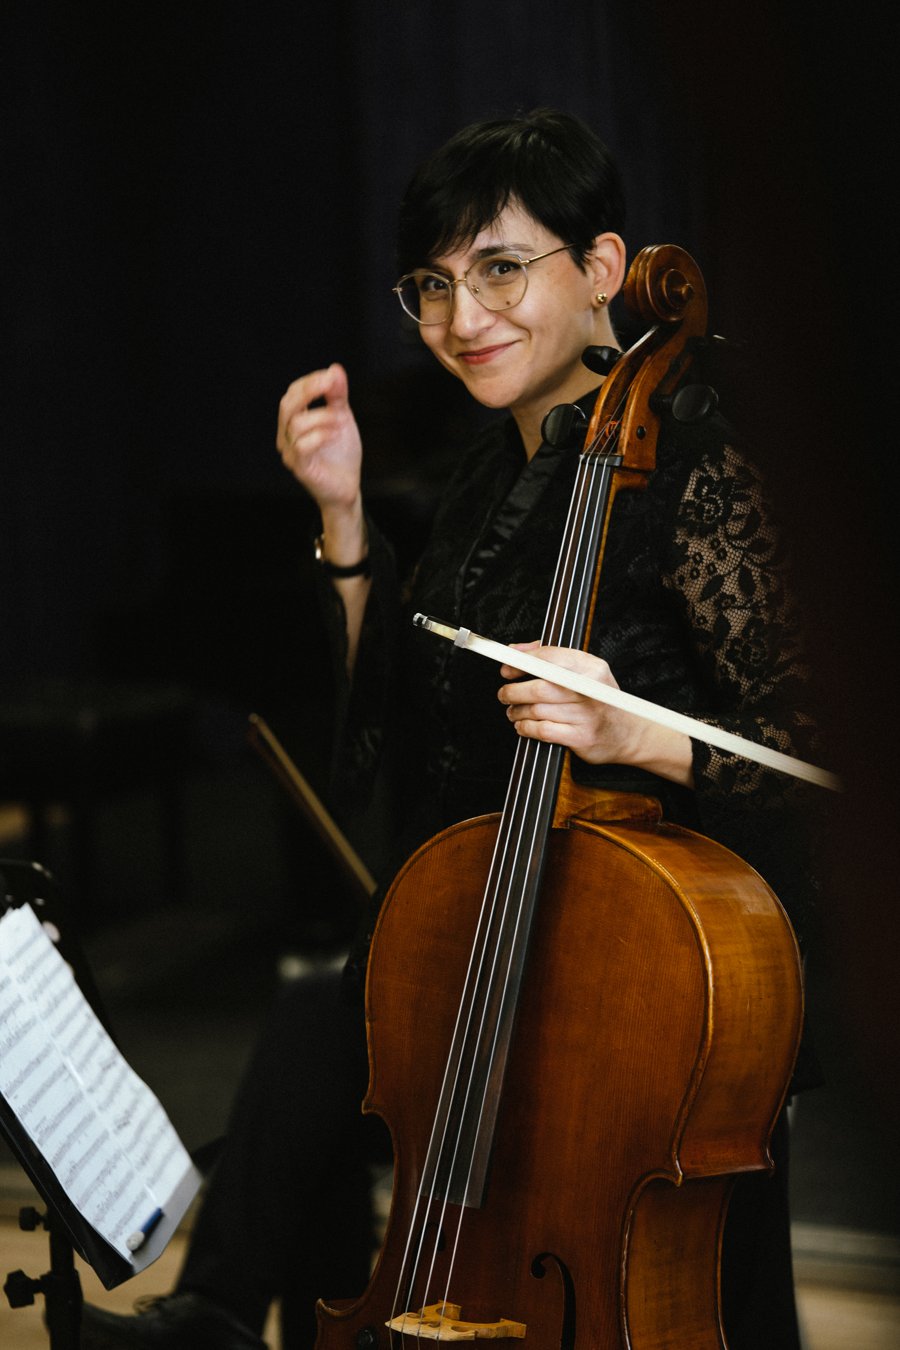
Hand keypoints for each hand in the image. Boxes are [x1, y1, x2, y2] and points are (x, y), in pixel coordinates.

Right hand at [276, 363, 362, 521]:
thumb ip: (337, 396)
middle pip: (287, 405)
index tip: (332, 376)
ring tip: (340, 422)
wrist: (347, 487)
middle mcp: (286, 435)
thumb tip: (335, 369)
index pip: (293, 393)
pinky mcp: (299, 467)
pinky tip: (336, 435)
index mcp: (294, 421)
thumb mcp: (342, 418)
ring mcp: (290, 452)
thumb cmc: (341, 454)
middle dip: (310, 390)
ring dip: (323, 417)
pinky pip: (302, 445)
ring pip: (297, 424)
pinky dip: (321, 435)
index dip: (310, 382)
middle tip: (331, 384)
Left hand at [498, 642, 693, 783]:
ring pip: (537, 710)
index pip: (549, 658)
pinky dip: (526, 728)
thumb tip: (517, 650)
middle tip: (505, 693)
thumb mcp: (585, 671)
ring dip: (517, 711)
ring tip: (514, 710)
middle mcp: (591, 690)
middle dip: (514, 691)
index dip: (522, 663)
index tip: (507, 669)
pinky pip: (542, 730)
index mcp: (592, 668)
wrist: (628, 733)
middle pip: (540, 687)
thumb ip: (551, 656)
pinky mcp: (581, 737)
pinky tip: (523, 725)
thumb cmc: (601, 699)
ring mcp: (586, 715)